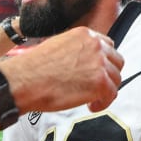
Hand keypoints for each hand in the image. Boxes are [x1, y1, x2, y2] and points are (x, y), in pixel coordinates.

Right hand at [0, 27, 122, 112]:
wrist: (24, 81)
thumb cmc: (33, 69)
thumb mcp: (57, 47)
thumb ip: (76, 51)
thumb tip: (83, 64)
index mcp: (84, 34)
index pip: (107, 45)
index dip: (103, 61)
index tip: (98, 72)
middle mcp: (95, 45)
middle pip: (116, 62)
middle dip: (108, 76)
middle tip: (97, 87)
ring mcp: (99, 63)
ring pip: (115, 79)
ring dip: (105, 91)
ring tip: (91, 99)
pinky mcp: (100, 82)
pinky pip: (111, 94)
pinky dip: (103, 103)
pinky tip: (91, 106)